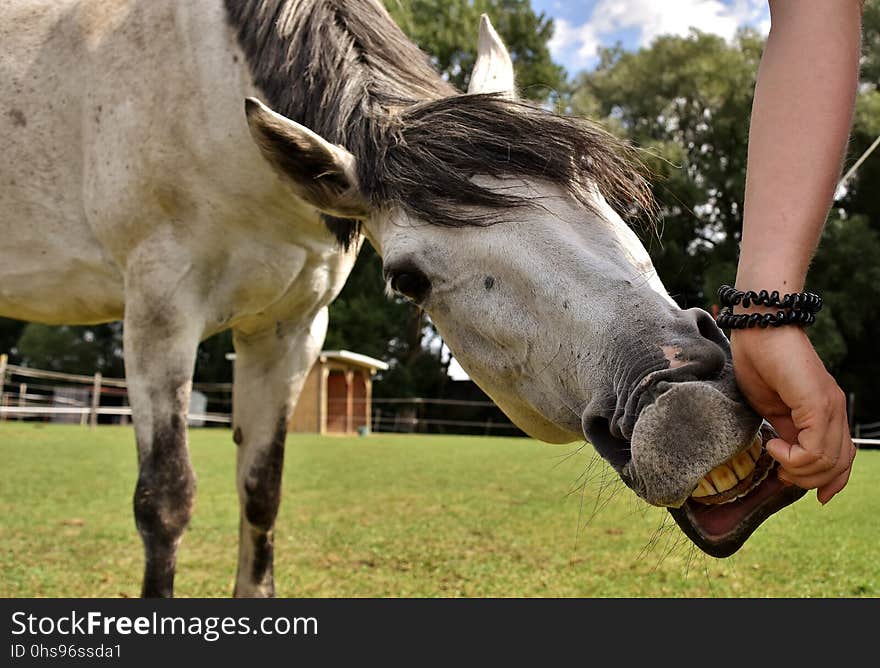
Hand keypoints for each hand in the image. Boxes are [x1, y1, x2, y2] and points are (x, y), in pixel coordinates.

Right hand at [730, 325, 855, 503]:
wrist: (759, 329)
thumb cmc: (759, 361)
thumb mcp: (772, 408)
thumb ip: (787, 431)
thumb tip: (791, 457)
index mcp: (826, 412)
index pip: (841, 458)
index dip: (824, 480)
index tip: (790, 480)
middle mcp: (836, 411)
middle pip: (837, 466)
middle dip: (806, 479)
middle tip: (780, 470)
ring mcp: (831, 407)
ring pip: (828, 462)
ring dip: (797, 469)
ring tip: (775, 454)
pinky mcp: (818, 404)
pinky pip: (815, 449)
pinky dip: (792, 457)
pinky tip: (773, 444)